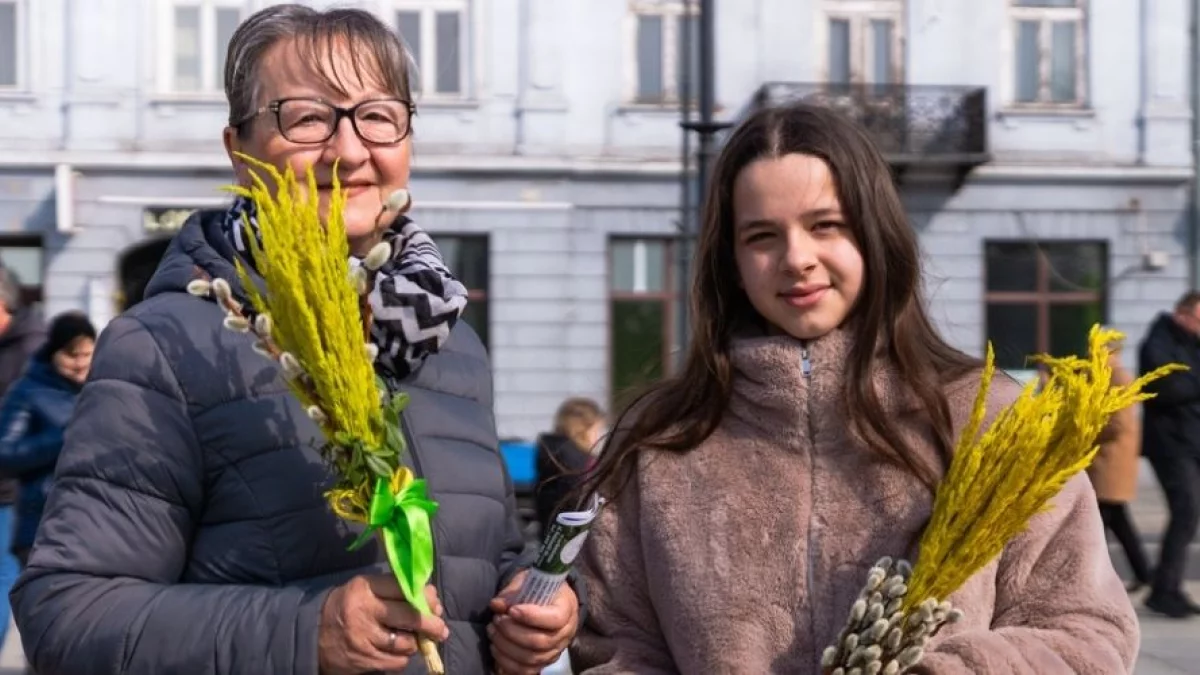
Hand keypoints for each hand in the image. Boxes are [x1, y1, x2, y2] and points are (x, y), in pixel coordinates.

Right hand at [318, 575, 448, 674]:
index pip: (404, 589)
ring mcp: (363, 638)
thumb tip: (432, 600)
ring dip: (414, 643)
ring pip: (406, 643)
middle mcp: (364, 611)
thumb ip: (396, 590)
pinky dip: (402, 657)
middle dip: (431, 624)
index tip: (435, 603)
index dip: (425, 596)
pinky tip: (396, 651)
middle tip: (440, 629)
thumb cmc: (349, 606)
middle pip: (410, 616)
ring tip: (411, 639)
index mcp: (366, 588)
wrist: (315, 634)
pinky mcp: (364, 660)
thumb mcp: (367, 590)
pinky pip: (397, 662)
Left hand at [487, 571, 578, 674]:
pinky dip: (507, 663)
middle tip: (496, 620)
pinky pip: (526, 671)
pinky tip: (496, 648)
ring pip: (531, 658)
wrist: (549, 601)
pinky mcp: (544, 662)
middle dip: (512, 632)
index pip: (555, 619)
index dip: (532, 617)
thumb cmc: (539, 589)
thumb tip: (496, 605)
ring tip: (493, 632)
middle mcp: (565, 633)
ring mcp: (555, 650)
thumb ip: (513, 592)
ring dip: (506, 647)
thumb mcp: (528, 581)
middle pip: (540, 642)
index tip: (511, 610)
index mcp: (567, 608)